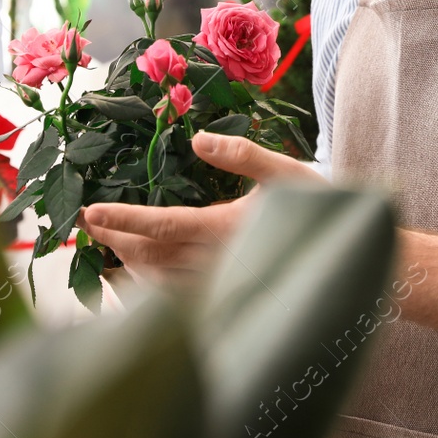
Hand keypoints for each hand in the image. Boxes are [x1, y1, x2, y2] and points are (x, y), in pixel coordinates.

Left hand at [76, 131, 324, 283]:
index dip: (124, 219)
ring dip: (125, 264)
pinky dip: (147, 287)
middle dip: (113, 239)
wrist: (350, 262)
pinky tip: (135, 276)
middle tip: (86, 222)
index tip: (92, 213)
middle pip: (149, 257)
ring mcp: (220, 283)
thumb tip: (198, 139)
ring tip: (103, 243)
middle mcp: (217, 262)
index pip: (163, 225)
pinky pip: (174, 299)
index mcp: (227, 228)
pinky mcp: (225, 294)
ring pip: (157, 283)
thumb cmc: (320, 209)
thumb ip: (242, 155)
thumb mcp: (286, 171)